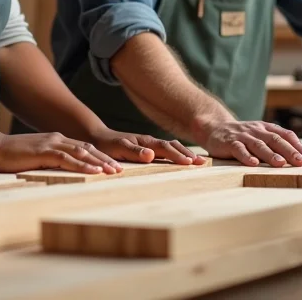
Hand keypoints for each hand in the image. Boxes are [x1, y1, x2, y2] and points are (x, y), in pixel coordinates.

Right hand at [0, 131, 122, 174]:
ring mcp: (51, 144)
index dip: (99, 156)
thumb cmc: (12, 156)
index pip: (83, 148)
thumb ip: (49, 161)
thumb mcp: (35, 157)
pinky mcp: (44, 152)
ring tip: (113, 172)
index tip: (113, 166)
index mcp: (56, 140)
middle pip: (87, 149)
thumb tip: (61, 172)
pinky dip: (83, 165)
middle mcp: (57, 139)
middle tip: (121, 169)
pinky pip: (68, 159)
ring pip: (81, 152)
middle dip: (105, 159)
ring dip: (99, 162)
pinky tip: (94, 171)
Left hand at [85, 128, 205, 165]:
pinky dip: (178, 153)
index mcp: (145, 142)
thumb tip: (152, 155)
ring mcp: (150, 145)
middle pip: (173, 146)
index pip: (165, 149)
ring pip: (171, 147)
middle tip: (203, 163)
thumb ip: (134, 152)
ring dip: (185, 153)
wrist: (98, 139)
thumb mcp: (119, 149)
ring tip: (200, 162)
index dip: (178, 156)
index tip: (191, 163)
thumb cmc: (107, 146)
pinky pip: (167, 150)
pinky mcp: (148, 149)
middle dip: (188, 154)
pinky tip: (184, 160)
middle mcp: (150, 142)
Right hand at [199, 120, 301, 166]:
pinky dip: (246, 156)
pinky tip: (253, 163)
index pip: (285, 135)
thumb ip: (275, 144)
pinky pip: (238, 149)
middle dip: (289, 151)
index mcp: (266, 128)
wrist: (214, 127)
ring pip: (258, 144)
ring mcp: (242, 136)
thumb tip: (300, 160)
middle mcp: (256, 130)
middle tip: (301, 162)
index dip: (298, 146)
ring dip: (270, 154)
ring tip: (280, 163)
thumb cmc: (242, 136)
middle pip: (275, 139)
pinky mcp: (229, 142)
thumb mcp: (260, 136)